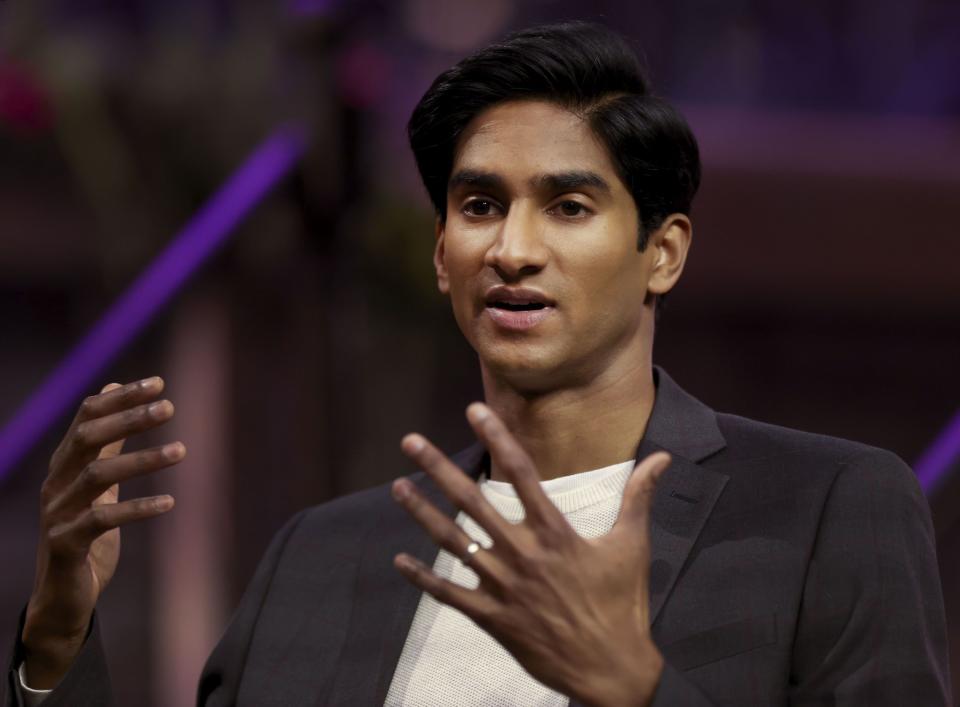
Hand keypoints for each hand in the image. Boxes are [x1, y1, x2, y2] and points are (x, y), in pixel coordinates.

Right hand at [21, 377, 184, 688]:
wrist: (63, 594)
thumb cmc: (85, 532)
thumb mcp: (100, 484)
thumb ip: (108, 444)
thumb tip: (115, 390)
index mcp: (65, 464)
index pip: (87, 417)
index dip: (121, 397)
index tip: (159, 383)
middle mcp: (57, 483)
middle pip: (88, 439)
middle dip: (128, 418)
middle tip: (170, 407)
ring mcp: (57, 514)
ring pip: (97, 476)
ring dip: (142, 460)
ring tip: (182, 451)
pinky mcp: (66, 545)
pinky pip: (101, 520)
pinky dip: (137, 508)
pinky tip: (170, 502)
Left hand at [391, 402, 668, 706]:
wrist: (611, 670)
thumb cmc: (622, 605)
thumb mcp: (633, 546)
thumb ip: (639, 497)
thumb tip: (662, 457)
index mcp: (555, 533)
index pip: (520, 473)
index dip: (496, 437)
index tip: (474, 410)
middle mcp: (523, 554)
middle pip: (472, 502)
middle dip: (438, 468)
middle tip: (410, 442)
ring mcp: (503, 587)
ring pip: (453, 542)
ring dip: (422, 513)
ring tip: (397, 487)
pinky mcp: (492, 617)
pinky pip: (450, 594)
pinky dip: (424, 578)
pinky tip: (400, 561)